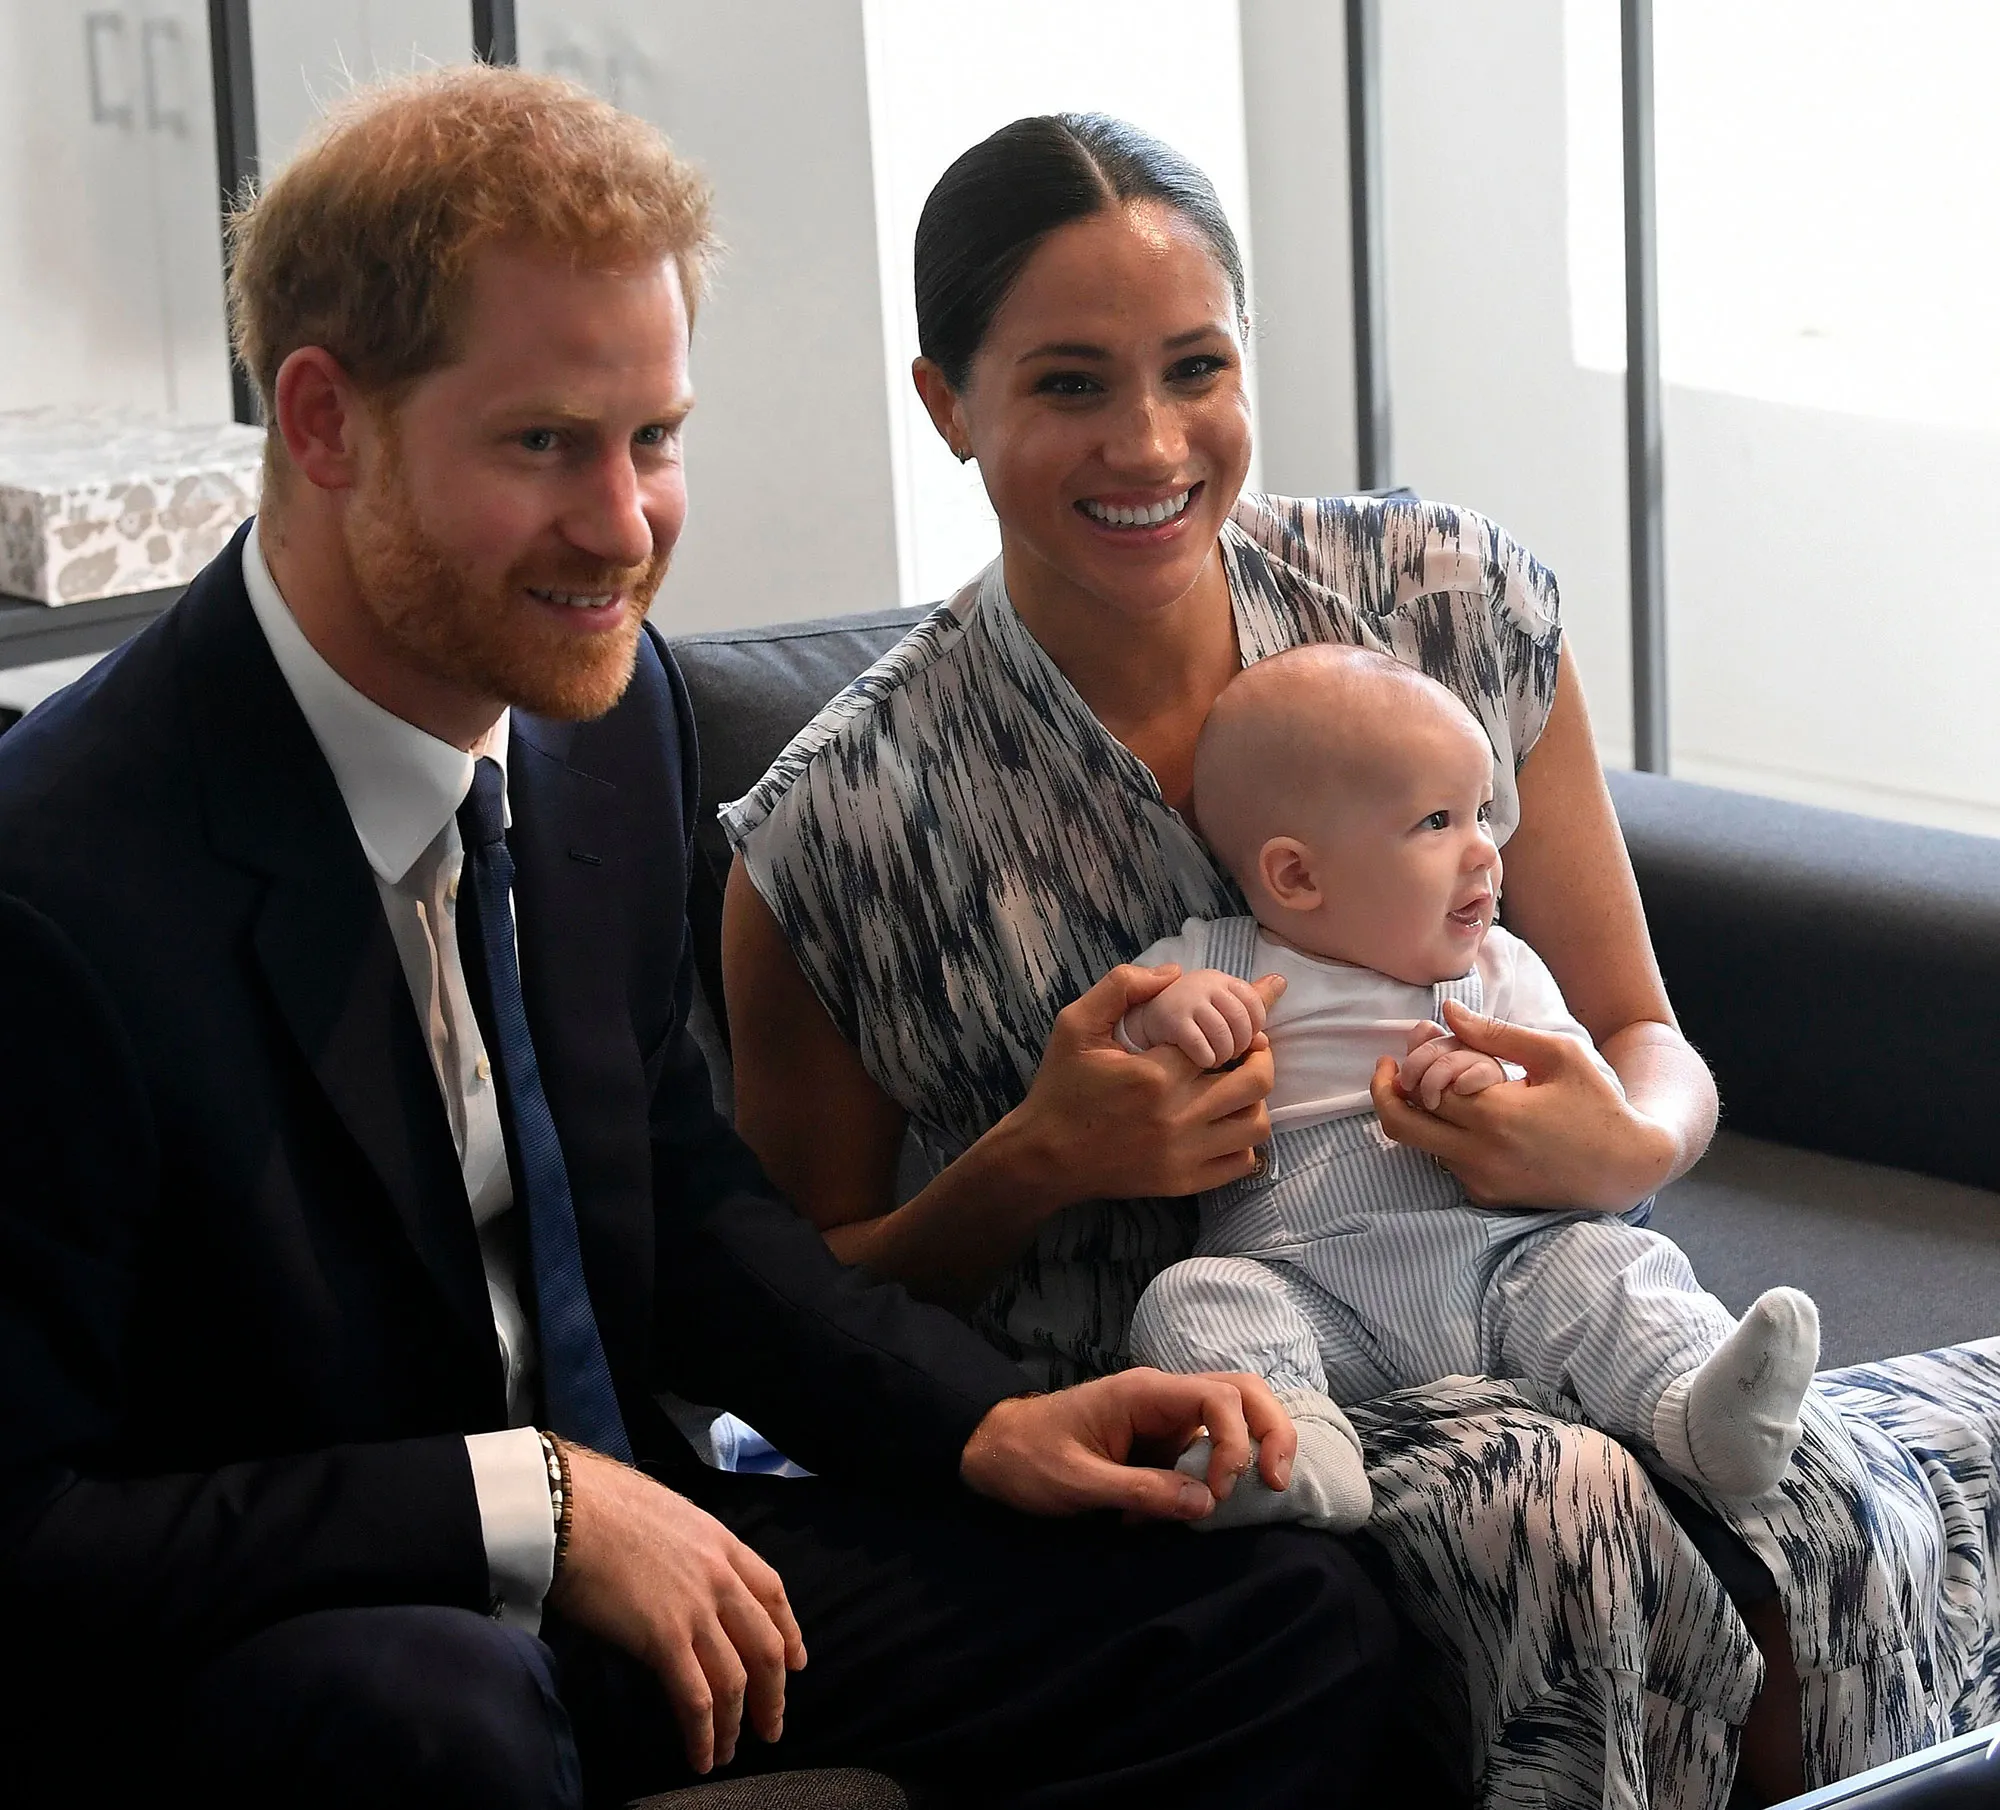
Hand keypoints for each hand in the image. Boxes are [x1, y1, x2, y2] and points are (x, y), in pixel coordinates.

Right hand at [548, 1445, 806, 1775]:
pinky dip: (703, 1734)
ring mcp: (696, 1610)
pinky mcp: (665, 1639)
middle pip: (764, 1645)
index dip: (789, 1631)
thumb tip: (678, 1575)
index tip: (797, 1661)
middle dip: (773, 1692)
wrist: (569, 1507)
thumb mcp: (668, 1514)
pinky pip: (696, 1699)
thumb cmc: (602, 1504)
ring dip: (736, 1723)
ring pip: (735, 1680)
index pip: (772, 1592)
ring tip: (730, 1752)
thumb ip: (687, 1549)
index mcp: (722, 1542)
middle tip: (772, 1725)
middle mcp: (720, 1577)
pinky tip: (700, 1755)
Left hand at [959, 1368, 1297, 1519]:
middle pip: (1242, 1392)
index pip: (1218, 1397)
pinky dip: (1214, 1478)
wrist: (993, 1451)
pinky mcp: (1162, 1442)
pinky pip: (1207, 1449)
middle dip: (1271, 1431)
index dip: (1236, 1441)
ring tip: (1252, 1492)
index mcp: (1143, 1392)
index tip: (1221, 1491)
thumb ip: (1141, 1491)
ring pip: (1233, 1417)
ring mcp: (1165, 1418)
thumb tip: (1207, 1503)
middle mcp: (1163, 1397)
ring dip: (1249, 1451)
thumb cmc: (1028, 1459)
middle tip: (1276, 1482)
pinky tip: (1189, 1509)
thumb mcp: (1077, 1483)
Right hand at [1009, 964, 1285, 1200]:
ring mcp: (1184, 1155)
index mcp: (1155, 1075)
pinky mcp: (1184, 1182)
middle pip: (1255, 1081)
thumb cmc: (1061, 1087)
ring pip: (1256, 1125)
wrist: (1044, 1157)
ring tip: (1237, 1086)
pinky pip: (1242, 1162)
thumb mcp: (1075, 1024)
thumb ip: (1121, 987)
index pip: (1225, 1037)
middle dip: (1260, 1056)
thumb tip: (1174, 972)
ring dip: (1255, 1100)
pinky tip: (1226, 1124)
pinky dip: (1245, 1141)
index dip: (1245, 1022)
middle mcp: (1177, 1117)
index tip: (1251, 1013)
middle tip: (1248, 1048)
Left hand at [1369, 999, 1675, 1208]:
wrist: (1628, 1166)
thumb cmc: (1597, 1102)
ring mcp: (1481, 1181)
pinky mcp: (1487, 1197)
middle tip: (1389, 1070)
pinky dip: (1443, 1137)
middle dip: (1386, 1093)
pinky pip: (1446, 1163)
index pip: (1424, 1085)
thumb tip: (1447, 1011)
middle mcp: (1481, 1155)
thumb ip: (1496, 1033)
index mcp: (1496, 1115)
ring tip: (1439, 1085)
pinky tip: (1467, 1116)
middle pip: (1401, 1124)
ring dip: (1419, 1114)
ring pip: (1420, 1145)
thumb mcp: (1557, 1054)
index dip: (1414, 1060)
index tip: (1416, 1040)